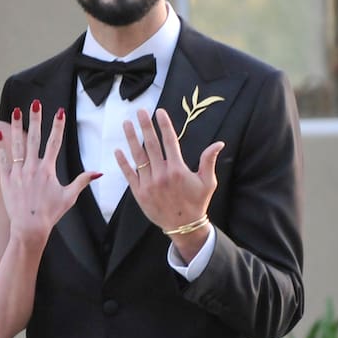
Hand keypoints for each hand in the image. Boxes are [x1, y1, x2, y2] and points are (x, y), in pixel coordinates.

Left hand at [0, 100, 99, 245]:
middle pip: (34, 138)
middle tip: (35, 103)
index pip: (55, 143)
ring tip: (17, 111)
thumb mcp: (70, 197)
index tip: (59, 111)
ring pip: (17, 145)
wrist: (30, 227)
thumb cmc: (50, 213)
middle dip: (36, 119)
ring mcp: (18, 172)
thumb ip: (82, 181)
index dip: (58, 126)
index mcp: (48, 170)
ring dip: (17, 127)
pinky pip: (2, 160)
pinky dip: (0, 147)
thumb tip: (99, 173)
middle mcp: (33, 168)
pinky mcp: (6, 179)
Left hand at [114, 108, 223, 257]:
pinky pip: (129, 174)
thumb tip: (219, 143)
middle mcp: (161, 174)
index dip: (164, 125)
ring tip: (126, 124)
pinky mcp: (139, 193)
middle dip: (145, 126)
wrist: (184, 226)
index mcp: (177, 169)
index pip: (169, 141)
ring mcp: (148, 183)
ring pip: (138, 156)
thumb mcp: (208, 182)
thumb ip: (209, 161)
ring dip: (131, 138)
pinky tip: (118, 150)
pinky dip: (123, 162)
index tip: (159, 112)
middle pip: (151, 145)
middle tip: (140, 111)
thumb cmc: (197, 202)